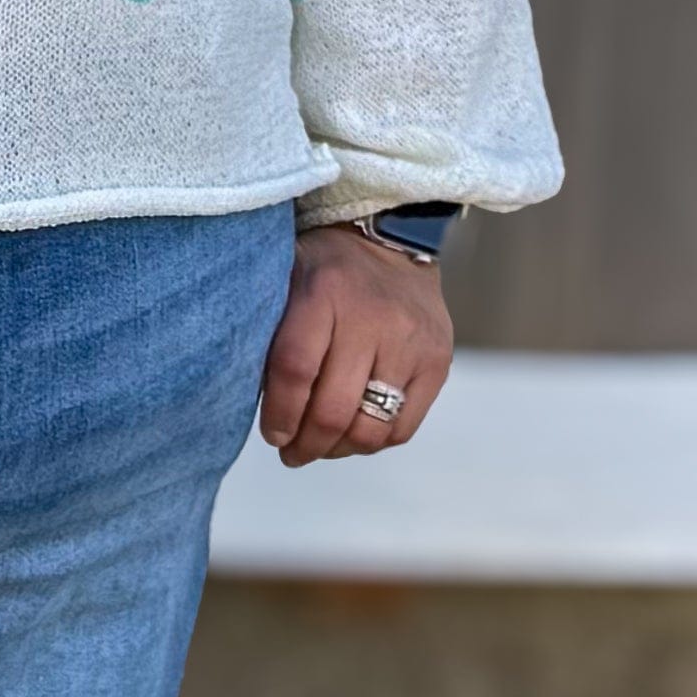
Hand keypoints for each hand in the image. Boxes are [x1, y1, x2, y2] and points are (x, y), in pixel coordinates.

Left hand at [258, 225, 454, 466]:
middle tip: (291, 452)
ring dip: (338, 449)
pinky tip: (354, 433)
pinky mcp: (437, 362)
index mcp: (323, 292)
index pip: (295, 370)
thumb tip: (260, 409)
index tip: (272, 434)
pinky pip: (404, 427)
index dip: (279, 415)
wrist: (392, 243)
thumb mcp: (285, 283)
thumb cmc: (324, 273)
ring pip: (370, 428)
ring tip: (321, 446)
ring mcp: (411, 342)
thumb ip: (269, 337)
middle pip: (333, 409)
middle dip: (306, 445)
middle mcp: (373, 318)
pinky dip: (373, 441)